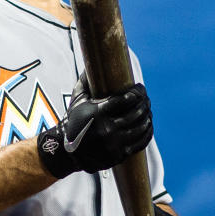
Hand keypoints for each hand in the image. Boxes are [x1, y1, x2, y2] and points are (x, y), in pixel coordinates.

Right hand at [37, 82, 152, 177]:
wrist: (67, 152)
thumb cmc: (74, 122)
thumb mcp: (77, 100)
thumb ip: (85, 80)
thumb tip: (92, 60)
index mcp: (98, 113)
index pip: (127, 99)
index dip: (138, 92)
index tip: (140, 88)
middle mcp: (107, 129)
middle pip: (136, 112)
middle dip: (145, 102)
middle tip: (145, 98)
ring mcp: (114, 144)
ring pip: (141, 127)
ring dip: (148, 116)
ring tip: (147, 110)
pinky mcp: (119, 155)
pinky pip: (140, 142)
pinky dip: (147, 132)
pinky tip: (147, 125)